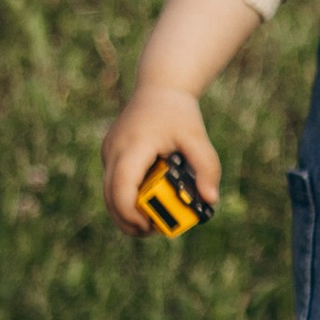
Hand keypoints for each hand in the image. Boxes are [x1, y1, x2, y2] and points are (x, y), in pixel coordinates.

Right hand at [103, 84, 221, 232]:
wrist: (159, 87)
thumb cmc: (178, 113)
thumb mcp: (197, 138)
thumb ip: (207, 167)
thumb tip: (211, 199)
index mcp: (133, 146)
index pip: (122, 187)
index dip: (131, 213)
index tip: (150, 226)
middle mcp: (114, 151)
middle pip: (110, 197)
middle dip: (128, 221)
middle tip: (153, 232)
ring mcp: (108, 153)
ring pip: (108, 194)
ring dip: (125, 212)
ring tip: (152, 223)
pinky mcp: (110, 155)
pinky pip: (113, 184)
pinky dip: (126, 198)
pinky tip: (147, 203)